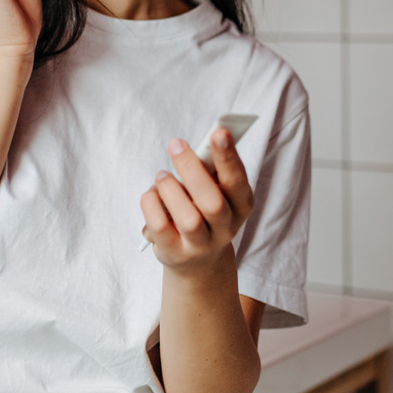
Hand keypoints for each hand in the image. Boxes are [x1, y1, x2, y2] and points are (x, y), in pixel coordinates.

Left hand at [140, 129, 255, 273]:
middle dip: (192, 169)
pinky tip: (152, 194)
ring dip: (170, 189)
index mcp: (241, 206)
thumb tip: (191, 144)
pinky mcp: (174, 253)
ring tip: (162, 176)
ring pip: (187, 218)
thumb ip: (208, 170)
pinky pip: (159, 226)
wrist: (198, 260)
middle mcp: (225, 229)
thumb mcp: (214, 190)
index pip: (237, 181)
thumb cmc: (204, 210)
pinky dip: (151, 203)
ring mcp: (200, 245)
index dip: (229, 158)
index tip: (219, 132)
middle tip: (176, 144)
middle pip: (212, 202)